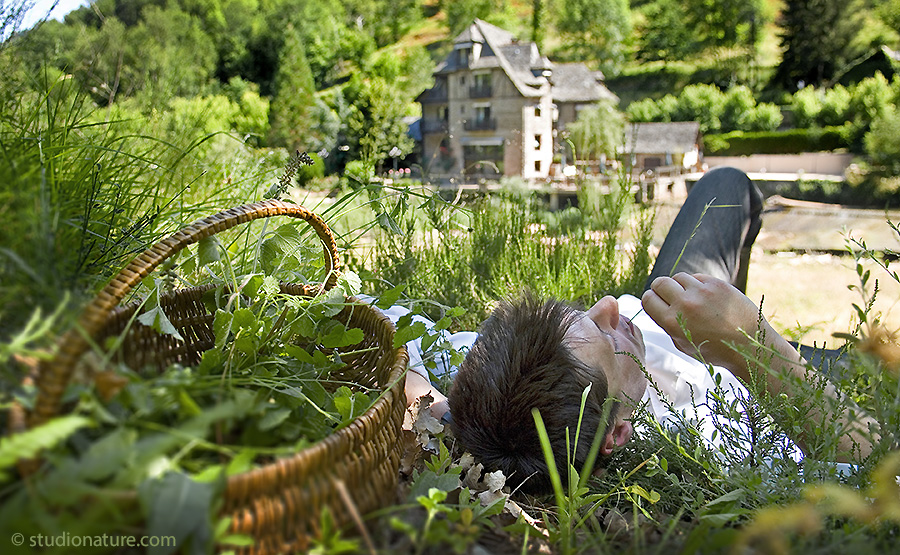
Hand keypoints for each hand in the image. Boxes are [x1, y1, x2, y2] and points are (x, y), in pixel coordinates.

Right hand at [641, 273, 762, 370]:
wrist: (749, 346)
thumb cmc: (714, 349)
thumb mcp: (682, 344)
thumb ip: (667, 324)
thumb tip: (659, 306)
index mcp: (672, 322)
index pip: (647, 299)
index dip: (651, 301)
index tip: (657, 304)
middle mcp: (685, 304)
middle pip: (660, 283)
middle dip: (661, 289)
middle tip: (670, 297)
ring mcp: (702, 292)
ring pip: (678, 277)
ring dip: (680, 286)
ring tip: (690, 297)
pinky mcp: (717, 284)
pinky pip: (697, 277)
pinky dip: (697, 284)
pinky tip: (704, 297)